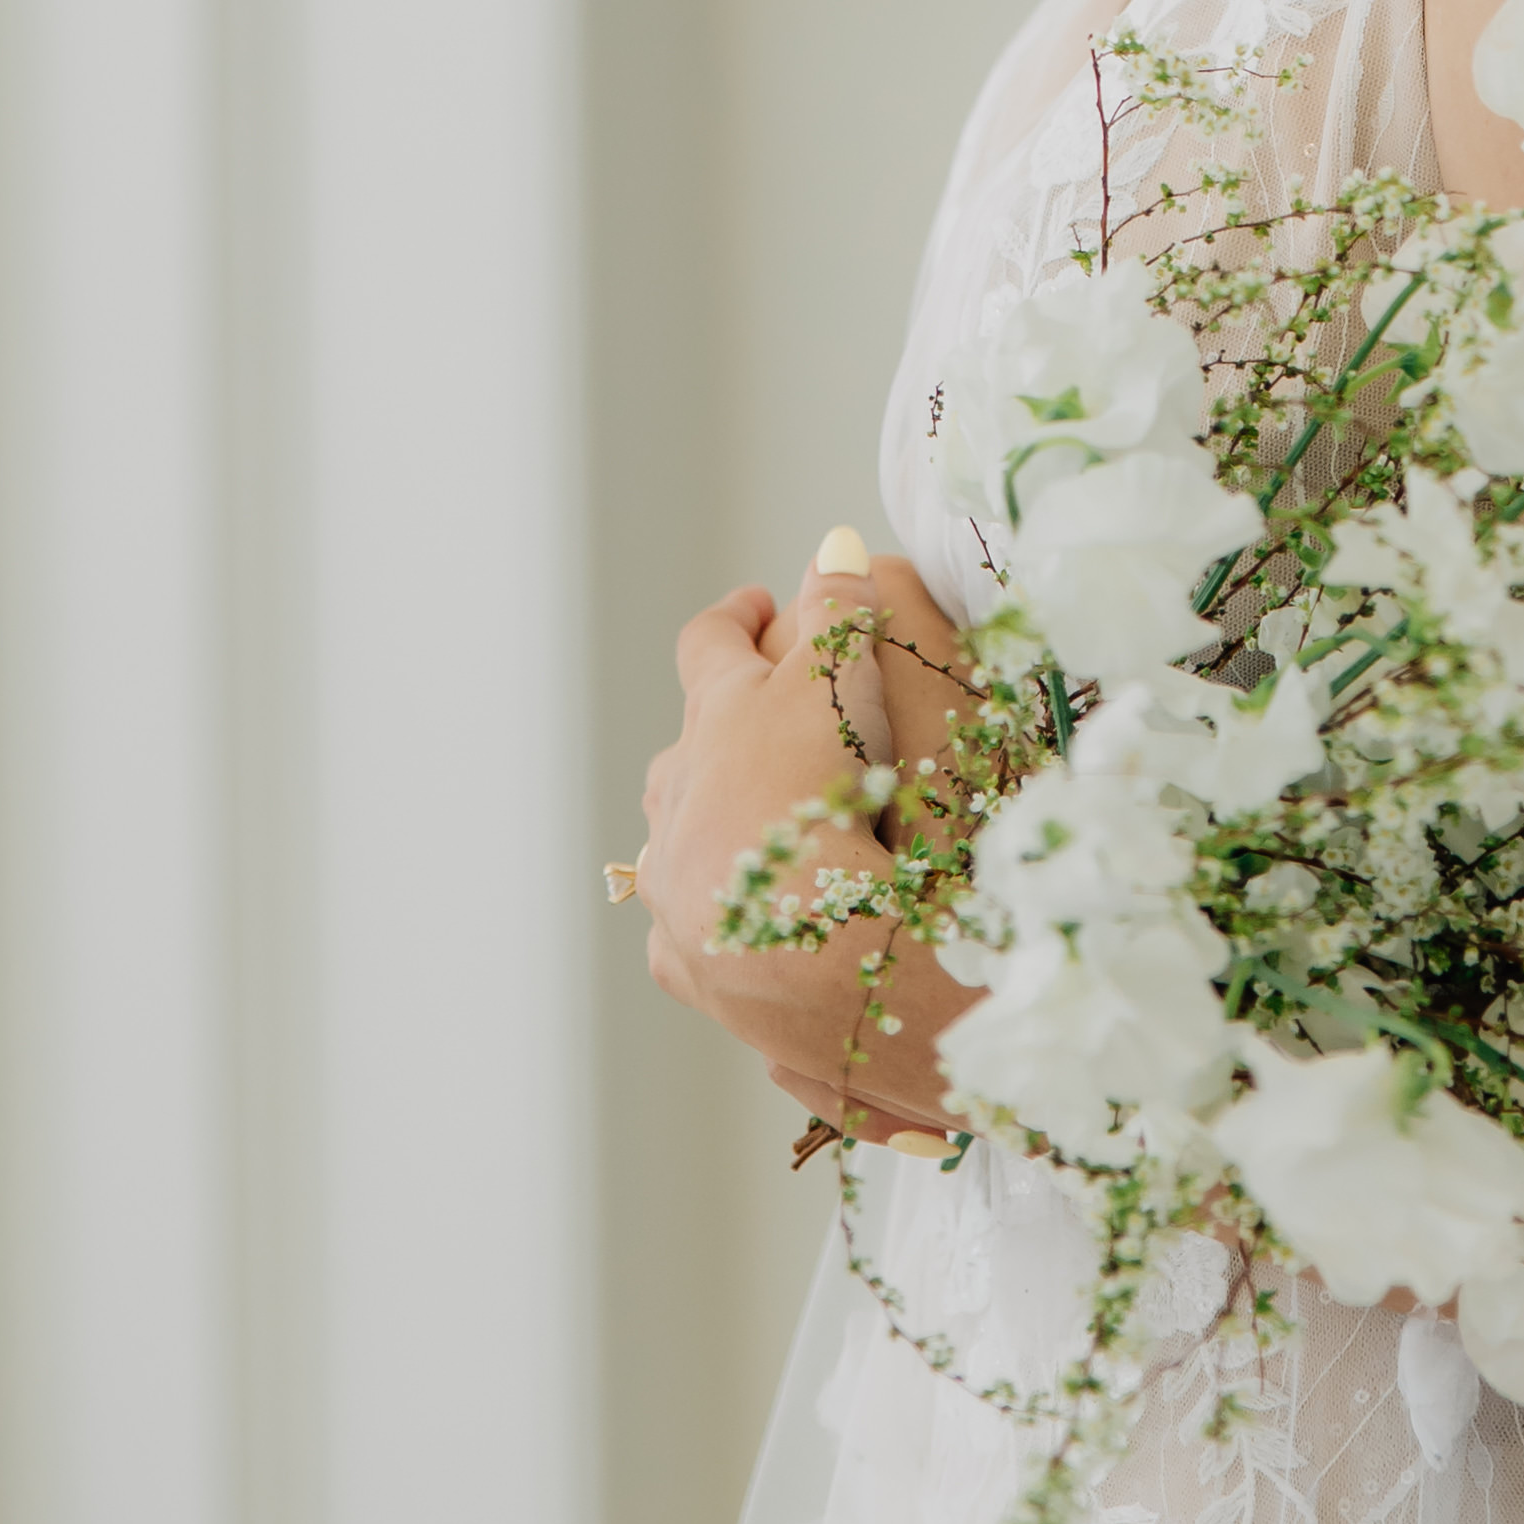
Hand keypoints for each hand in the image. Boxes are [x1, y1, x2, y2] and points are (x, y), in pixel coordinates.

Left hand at [632, 542, 974, 1143]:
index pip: (708, 646)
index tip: (764, 605)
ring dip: (718, 828)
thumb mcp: (846, 681)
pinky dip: (727, 925)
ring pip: (679, 846)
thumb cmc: (830, 800)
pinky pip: (697, 939)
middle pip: (684, 751)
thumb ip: (842, 611)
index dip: (737, 617)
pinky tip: (765, 935)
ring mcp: (679, 895)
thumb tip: (832, 548)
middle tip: (778, 728)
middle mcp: (677, 807)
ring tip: (774, 834)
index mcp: (713, 726)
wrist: (815, 960)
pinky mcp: (698, 976)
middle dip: (724, 732)